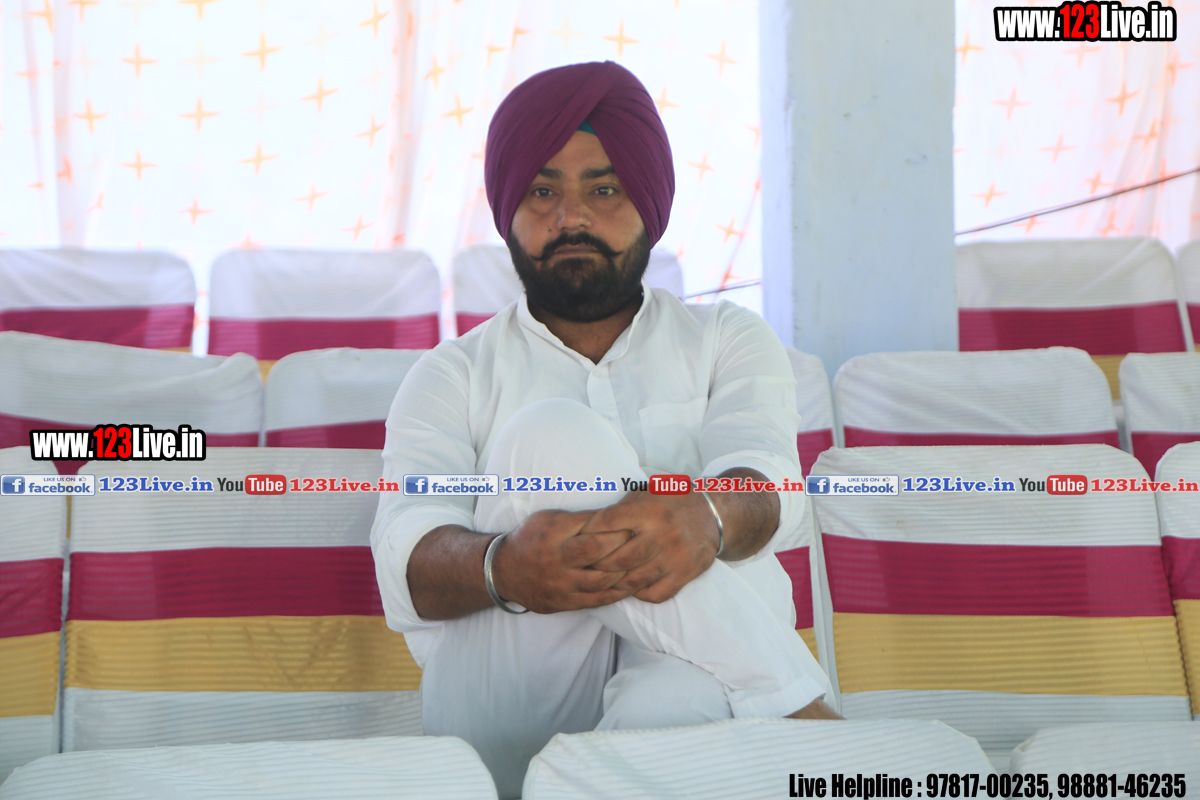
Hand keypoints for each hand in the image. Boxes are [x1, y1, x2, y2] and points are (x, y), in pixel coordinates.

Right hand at [491, 509, 636, 612]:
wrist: (503, 571)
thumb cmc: (531, 538)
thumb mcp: (549, 518)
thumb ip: (580, 518)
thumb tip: (614, 515)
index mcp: (554, 531)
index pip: (593, 527)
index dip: (618, 526)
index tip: (635, 523)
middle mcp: (557, 558)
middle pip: (598, 551)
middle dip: (624, 546)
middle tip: (643, 542)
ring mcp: (560, 583)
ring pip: (601, 580)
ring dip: (625, 573)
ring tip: (642, 565)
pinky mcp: (562, 602)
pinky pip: (595, 601)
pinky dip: (616, 594)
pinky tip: (629, 587)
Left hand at [578, 491, 720, 603]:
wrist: (713, 514)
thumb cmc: (672, 502)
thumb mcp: (648, 492)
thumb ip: (623, 508)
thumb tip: (591, 525)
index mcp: (649, 509)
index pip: (610, 522)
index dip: (590, 532)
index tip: (578, 540)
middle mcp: (662, 533)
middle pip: (618, 559)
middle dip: (598, 565)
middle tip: (585, 569)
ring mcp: (674, 556)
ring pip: (634, 580)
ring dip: (615, 583)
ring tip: (603, 581)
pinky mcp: (685, 573)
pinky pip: (656, 593)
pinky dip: (640, 594)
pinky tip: (632, 587)